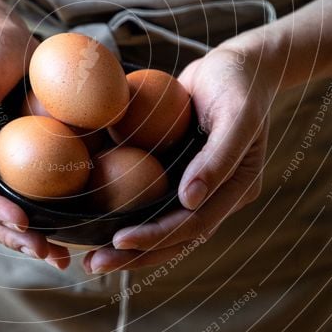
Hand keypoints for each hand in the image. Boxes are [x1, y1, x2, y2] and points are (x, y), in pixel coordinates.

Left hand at [83, 44, 274, 273]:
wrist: (236, 65)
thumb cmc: (239, 84)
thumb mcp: (237, 114)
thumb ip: (218, 157)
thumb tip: (190, 200)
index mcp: (237, 189)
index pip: (195, 224)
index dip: (158, 237)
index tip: (121, 241)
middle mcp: (216, 195)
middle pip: (175, 238)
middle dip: (136, 255)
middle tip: (94, 265)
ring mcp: (196, 187)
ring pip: (161, 227)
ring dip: (129, 247)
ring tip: (92, 260)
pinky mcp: (178, 173)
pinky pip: (152, 202)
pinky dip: (128, 216)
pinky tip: (97, 224)